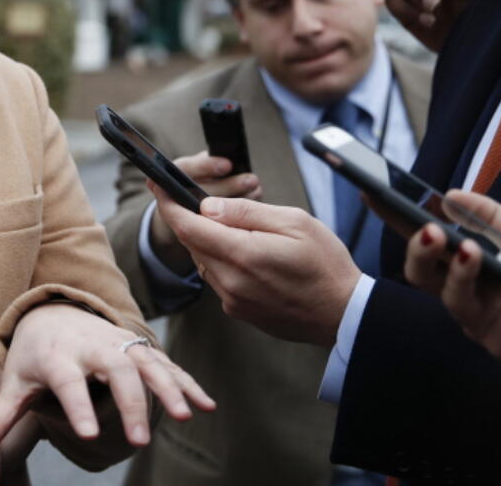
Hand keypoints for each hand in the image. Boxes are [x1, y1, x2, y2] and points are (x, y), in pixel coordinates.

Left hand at [0, 303, 213, 457]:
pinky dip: (187, 382)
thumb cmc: (33, 356)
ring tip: (185, 417)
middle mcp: (92, 345)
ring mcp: (119, 343)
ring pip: (148, 362)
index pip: (68, 382)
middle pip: (115, 369)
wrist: (53, 311)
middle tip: (139, 442)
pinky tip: (207, 406)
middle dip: (131, 403)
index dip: (77, 407)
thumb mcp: (14, 382)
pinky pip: (167, 363)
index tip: (87, 434)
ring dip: (168, 388)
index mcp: (58, 356)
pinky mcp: (138, 347)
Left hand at [150, 183, 359, 345]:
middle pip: (193, 244)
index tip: (156, 186)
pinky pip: (218, 279)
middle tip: (197, 200)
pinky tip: (248, 254)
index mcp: (243, 255)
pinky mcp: (239, 312)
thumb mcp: (294, 222)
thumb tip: (207, 207)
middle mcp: (231, 282)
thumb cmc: (326, 264)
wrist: (344, 314)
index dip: (168, 204)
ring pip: (203, 262)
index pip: (189, 227)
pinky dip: (223, 261)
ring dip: (209, 242)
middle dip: (190, 219)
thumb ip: (246, 213)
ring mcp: (233, 301)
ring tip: (238, 229)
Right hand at [404, 190, 500, 436]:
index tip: (374, 195)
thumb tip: (450, 194)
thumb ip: (490, 215)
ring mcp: (481, 323)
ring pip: (456, 301)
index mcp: (459, 269)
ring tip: (471, 249)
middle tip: (429, 231)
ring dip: (462, 273)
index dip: (395, 222)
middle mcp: (461, 296)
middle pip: (423, 278)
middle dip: (420, 253)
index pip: (420, 245)